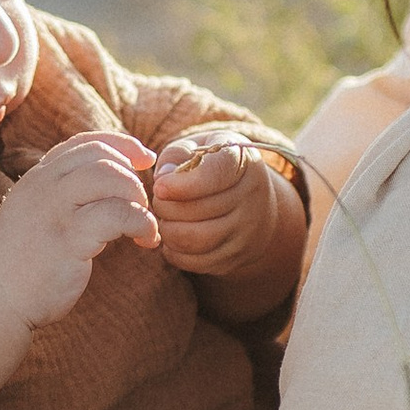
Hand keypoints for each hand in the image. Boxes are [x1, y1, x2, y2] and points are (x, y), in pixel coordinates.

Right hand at [0, 132, 159, 330]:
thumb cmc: (17, 264)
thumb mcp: (32, 216)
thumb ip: (59, 197)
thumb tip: (102, 187)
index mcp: (37, 179)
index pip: (84, 143)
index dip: (121, 145)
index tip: (144, 160)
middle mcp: (44, 186)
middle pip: (101, 154)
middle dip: (132, 175)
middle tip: (142, 205)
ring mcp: (55, 210)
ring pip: (110, 176)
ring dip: (138, 196)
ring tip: (143, 223)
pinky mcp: (70, 239)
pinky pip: (118, 215)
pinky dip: (142, 223)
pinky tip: (145, 239)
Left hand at [150, 131, 294, 282]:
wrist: (252, 200)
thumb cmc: (213, 166)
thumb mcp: (199, 146)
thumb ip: (177, 154)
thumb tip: (162, 177)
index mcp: (242, 161)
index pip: (215, 175)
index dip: (182, 184)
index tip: (160, 187)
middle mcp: (252, 195)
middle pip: (200, 210)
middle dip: (166, 208)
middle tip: (157, 202)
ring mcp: (248, 229)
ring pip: (197, 239)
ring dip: (168, 231)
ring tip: (164, 220)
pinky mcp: (238, 255)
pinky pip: (198, 262)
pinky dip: (176, 252)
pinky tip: (172, 237)